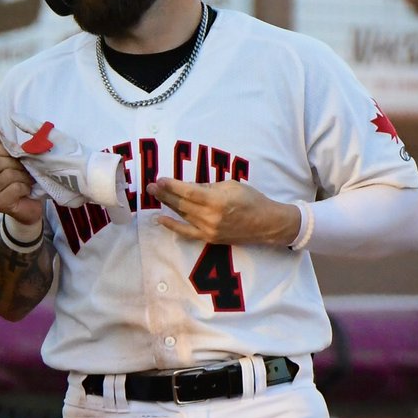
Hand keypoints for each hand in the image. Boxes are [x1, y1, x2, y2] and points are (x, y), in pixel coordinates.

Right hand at [0, 140, 44, 225]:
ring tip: (28, 179)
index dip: (4, 149)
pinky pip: (15, 188)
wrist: (29, 205)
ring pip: (7, 174)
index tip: (16, 153)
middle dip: (15, 163)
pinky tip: (27, 190)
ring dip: (23, 175)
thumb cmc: (20, 178)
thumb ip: (4, 143)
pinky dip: (25, 186)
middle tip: (25, 167)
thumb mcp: (14, 158)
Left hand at [145, 178, 299, 246]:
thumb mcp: (230, 185)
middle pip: (181, 204)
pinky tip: (160, 219)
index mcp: (217, 200)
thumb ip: (207, 186)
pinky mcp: (209, 238)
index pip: (188, 191)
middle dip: (164, 194)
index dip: (172, 185)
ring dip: (167, 205)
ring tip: (155, 195)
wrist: (266, 223)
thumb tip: (188, 186)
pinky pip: (187, 232)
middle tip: (150, 186)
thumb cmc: (251, 199)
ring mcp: (209, 229)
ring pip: (183, 215)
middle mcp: (210, 217)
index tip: (160, 179)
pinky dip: (173, 226)